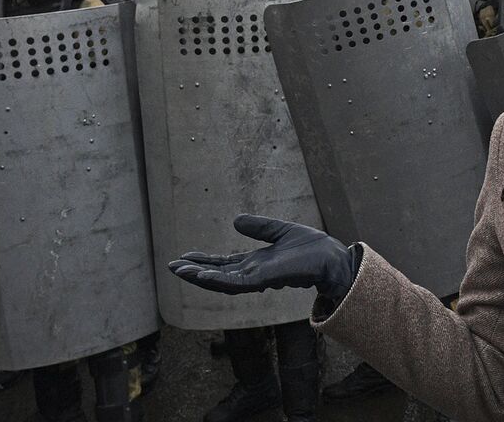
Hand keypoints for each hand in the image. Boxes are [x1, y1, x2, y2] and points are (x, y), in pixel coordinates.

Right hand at [169, 214, 358, 300]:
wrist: (332, 257)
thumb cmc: (312, 248)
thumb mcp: (280, 231)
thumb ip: (259, 228)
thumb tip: (235, 221)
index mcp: (256, 263)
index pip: (224, 264)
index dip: (203, 262)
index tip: (183, 259)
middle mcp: (254, 273)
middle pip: (218, 274)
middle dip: (194, 272)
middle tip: (171, 267)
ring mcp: (259, 278)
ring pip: (223, 281)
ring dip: (200, 277)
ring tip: (179, 271)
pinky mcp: (266, 279)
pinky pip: (238, 283)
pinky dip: (219, 281)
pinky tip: (202, 277)